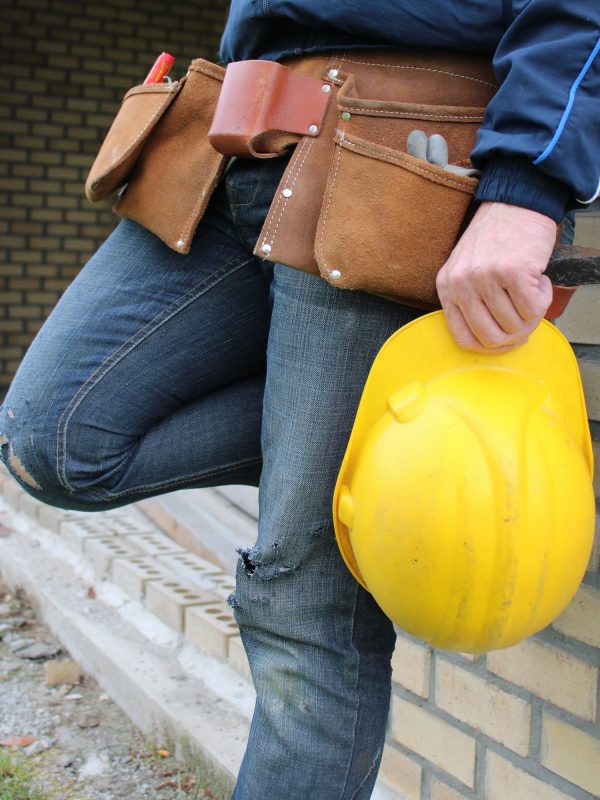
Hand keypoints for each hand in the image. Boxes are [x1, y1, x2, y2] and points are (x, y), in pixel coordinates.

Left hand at [436, 201, 556, 351]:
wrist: (516, 202)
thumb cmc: (495, 239)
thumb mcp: (466, 270)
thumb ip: (470, 302)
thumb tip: (492, 342)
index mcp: (447, 287)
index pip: (463, 338)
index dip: (489, 347)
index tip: (506, 341)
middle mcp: (462, 283)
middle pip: (491, 338)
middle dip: (515, 336)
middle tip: (527, 319)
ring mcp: (486, 277)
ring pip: (515, 325)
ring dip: (532, 314)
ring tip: (531, 289)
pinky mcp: (513, 271)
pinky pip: (533, 309)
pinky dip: (543, 300)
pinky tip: (539, 280)